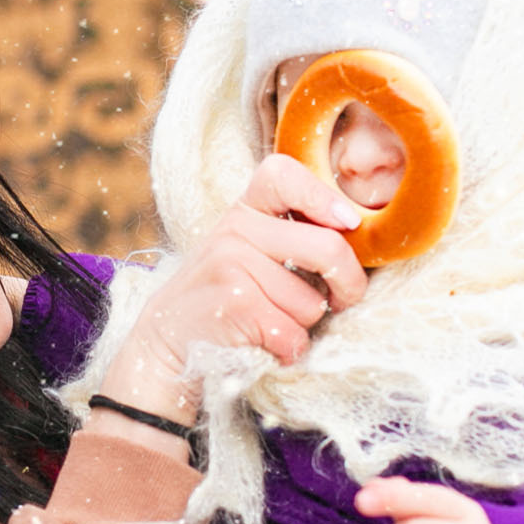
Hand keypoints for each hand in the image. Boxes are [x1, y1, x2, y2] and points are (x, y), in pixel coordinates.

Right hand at [95, 155, 367, 431]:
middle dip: (350, 283)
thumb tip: (355, 238)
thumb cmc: (224, 295)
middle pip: (327, 247)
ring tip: (274, 322)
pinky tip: (268, 345)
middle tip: (343, 298)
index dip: (325, 196)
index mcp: (245, 210)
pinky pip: (293, 333)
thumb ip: (290, 236)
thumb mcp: (245, 249)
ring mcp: (232, 265)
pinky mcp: (234, 304)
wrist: (167, 338)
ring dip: (305, 325)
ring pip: (312, 302)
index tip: (347, 224)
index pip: (284, 174)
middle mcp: (236, 229)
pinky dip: (290, 350)